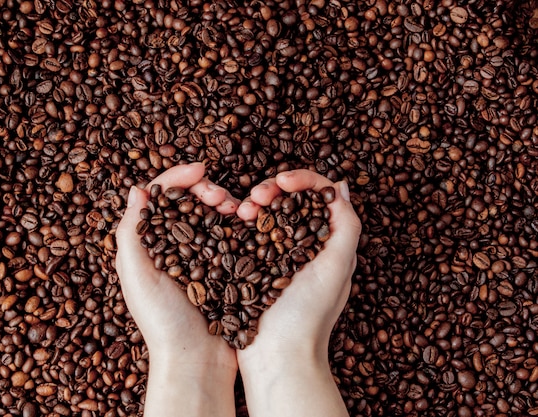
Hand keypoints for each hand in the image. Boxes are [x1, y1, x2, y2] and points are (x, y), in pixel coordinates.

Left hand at [115, 162, 239, 416]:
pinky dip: (238, 223)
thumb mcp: (136, 275)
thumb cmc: (162, 321)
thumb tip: (137, 187)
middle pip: (189, 201)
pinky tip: (247, 221)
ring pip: (212, 214)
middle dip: (206, 189)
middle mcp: (173, 245)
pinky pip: (230, 235)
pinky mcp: (223, 267)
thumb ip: (131, 232)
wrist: (196, 361)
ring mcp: (200, 256)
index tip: (201, 170)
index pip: (160, 196)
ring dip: (225, 202)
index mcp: (148, 243)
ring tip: (238, 209)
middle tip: (221, 197)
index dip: (178, 177)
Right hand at [235, 169, 360, 416]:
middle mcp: (304, 244)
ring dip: (255, 201)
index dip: (301, 180)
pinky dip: (242, 220)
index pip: (319, 195)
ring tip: (243, 210)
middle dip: (273, 188)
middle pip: (290, 199)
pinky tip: (235, 219)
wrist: (276, 356)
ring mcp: (277, 253)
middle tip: (256, 197)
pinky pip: (249, 231)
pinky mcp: (253, 263)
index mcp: (327, 241)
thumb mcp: (337, 268)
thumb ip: (346, 226)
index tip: (282, 181)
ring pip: (267, 212)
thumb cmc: (309, 316)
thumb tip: (340, 187)